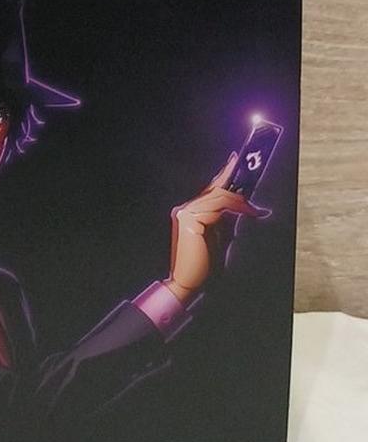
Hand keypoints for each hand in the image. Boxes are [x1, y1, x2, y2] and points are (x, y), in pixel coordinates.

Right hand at [168, 154, 268, 300]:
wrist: (188, 282)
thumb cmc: (204, 264)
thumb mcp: (220, 236)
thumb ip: (226, 219)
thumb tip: (242, 204)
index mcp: (191, 212)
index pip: (211, 189)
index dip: (224, 172)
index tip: (235, 158)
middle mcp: (185, 208)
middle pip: (216, 190)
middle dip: (237, 184)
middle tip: (255, 174)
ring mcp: (185, 212)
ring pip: (219, 197)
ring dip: (241, 203)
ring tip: (256, 211)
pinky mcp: (189, 219)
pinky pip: (218, 206)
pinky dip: (236, 208)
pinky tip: (248, 213)